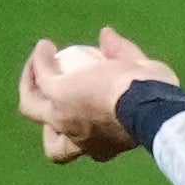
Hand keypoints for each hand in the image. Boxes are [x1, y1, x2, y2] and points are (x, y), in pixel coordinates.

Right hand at [15, 26, 178, 164]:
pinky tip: (45, 45)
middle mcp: (78, 142)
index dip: (74, 134)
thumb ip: (124, 54)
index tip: (84, 108)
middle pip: (52, 145)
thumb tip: (107, 35)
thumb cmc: (153, 98)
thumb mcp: (141, 74)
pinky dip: (39, 61)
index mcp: (101, 147)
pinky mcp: (58, 96)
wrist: (147, 104)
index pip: (79, 149)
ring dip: (31, 84)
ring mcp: (64, 119)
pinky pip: (40, 77)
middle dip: (50, 124)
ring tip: (39, 62)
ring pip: (32, 109)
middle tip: (51, 95)